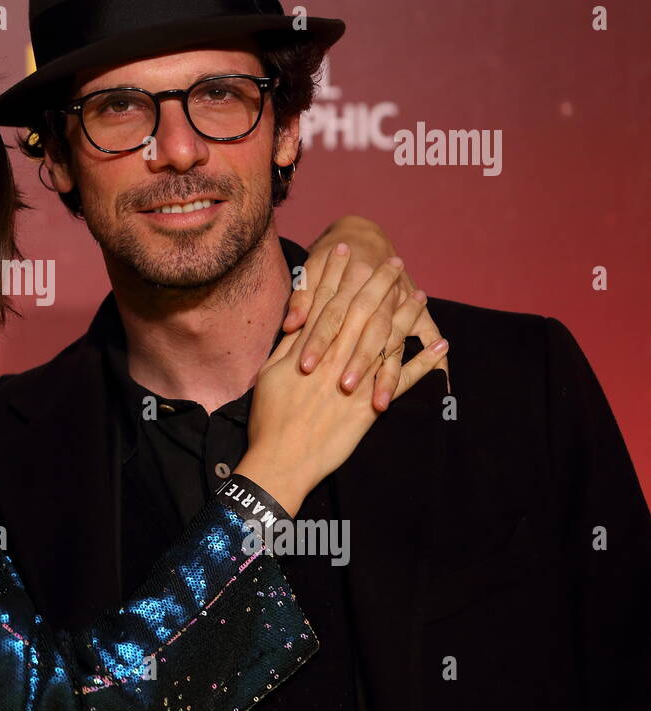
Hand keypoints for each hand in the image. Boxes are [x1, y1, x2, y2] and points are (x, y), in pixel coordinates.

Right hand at [238, 243, 448, 515]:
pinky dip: (425, 363)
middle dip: (379, 284)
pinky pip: (405, 380)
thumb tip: (300, 320)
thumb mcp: (270, 374)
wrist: (283, 459)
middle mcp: (338, 357)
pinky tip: (440, 345)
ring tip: (420, 294)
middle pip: (363, 312)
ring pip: (388, 338)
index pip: (327, 302)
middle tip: (394, 261)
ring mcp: (358, 379)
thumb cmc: (270, 418)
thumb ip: (289, 346)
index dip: (336, 274)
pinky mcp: (372, 404)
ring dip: (407, 315)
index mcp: (311, 348)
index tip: (347, 251)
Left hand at [284, 217, 449, 405]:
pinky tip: (441, 386)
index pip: (331, 318)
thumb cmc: (330, 258)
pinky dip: (436, 360)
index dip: (318, 341)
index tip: (305, 366)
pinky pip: (428, 339)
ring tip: (379, 403)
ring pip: (394, 342)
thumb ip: (301, 298)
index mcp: (350, 284)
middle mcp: (378, 297)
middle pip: (367, 334)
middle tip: (344, 389)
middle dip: (356, 363)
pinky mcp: (417, 314)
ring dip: (386, 374)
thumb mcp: (312, 267)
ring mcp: (400, 306)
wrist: (362, 236)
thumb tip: (291, 324)